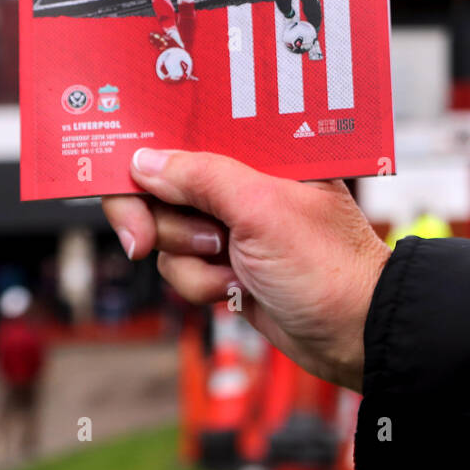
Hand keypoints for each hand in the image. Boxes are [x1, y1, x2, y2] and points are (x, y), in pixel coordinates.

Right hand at [101, 150, 388, 391]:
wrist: (353, 335)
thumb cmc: (330, 267)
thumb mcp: (263, 211)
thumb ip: (203, 178)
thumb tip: (145, 161)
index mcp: (263, 152)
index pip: (190, 134)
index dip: (150, 151)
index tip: (117, 170)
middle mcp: (245, 183)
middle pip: (163, 184)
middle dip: (158, 217)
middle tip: (145, 239)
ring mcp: (233, 226)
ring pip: (166, 231)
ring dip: (189, 258)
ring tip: (234, 266)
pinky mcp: (227, 264)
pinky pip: (180, 267)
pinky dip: (200, 284)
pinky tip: (237, 289)